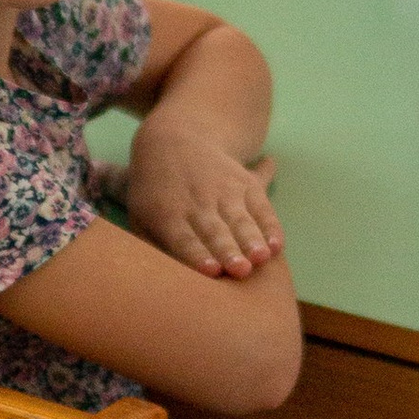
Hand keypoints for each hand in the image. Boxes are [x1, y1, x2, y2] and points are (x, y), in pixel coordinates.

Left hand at [127, 123, 283, 277]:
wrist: (172, 142)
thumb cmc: (154, 195)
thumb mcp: (140, 215)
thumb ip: (149, 245)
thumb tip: (156, 277)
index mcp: (169, 214)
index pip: (183, 238)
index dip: (197, 255)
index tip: (211, 271)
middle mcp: (198, 203)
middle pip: (214, 231)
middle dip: (228, 251)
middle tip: (241, 271)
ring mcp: (224, 192)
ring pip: (240, 220)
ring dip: (251, 240)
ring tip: (262, 258)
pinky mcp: (246, 185)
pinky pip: (261, 209)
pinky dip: (270, 227)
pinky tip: (277, 246)